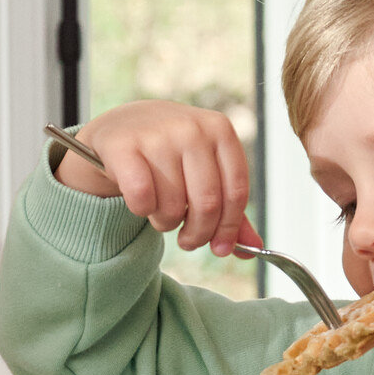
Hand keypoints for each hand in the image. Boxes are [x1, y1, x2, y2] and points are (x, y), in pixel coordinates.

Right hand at [53, 102, 262, 258]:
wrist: (122, 125)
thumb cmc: (170, 153)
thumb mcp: (204, 170)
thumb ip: (228, 207)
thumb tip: (250, 249)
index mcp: (220, 130)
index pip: (236, 191)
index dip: (230, 227)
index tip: (220, 249)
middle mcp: (192, 128)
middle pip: (208, 203)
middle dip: (199, 234)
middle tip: (188, 242)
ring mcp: (157, 135)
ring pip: (172, 206)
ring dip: (166, 223)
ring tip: (161, 212)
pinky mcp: (123, 146)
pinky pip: (142, 198)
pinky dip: (142, 210)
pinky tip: (141, 203)